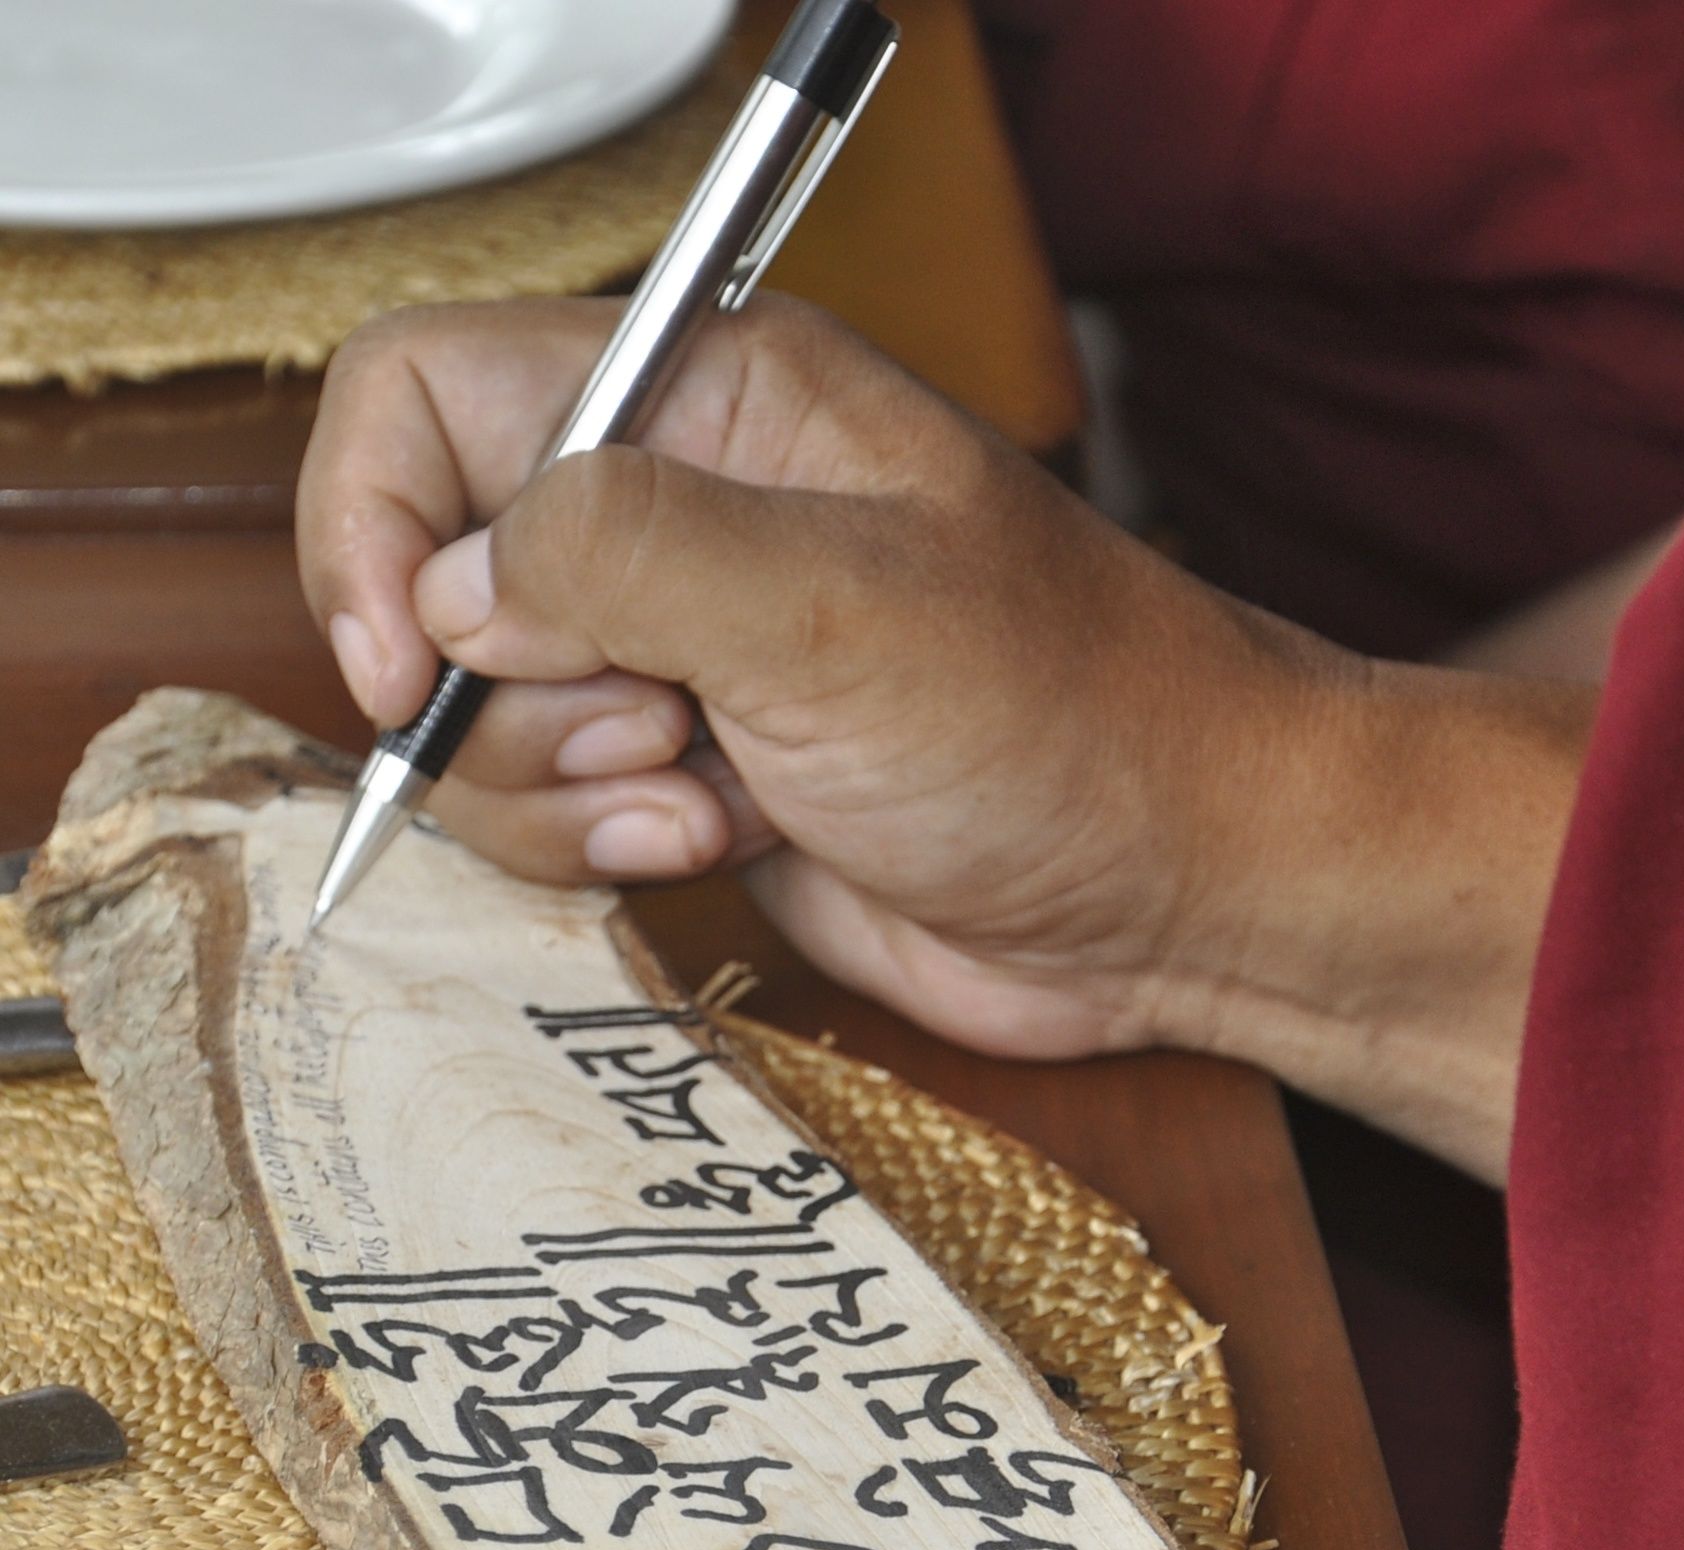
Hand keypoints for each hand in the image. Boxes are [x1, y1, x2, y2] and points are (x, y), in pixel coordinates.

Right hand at [298, 293, 1592, 1176]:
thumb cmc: (1069, 720)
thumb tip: (451, 586)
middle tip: (663, 723)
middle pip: (431, 578)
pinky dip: (599, 848)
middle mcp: (673, 513)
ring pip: (480, 719)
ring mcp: (677, 653)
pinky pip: (548, 815)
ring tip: (710, 790)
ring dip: (563, 788)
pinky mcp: (692, 776)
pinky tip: (721, 838)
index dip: (375, 523)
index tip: (409, 659)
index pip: (426, 396)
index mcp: (703, 398)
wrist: (1176, 887)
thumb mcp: (832, 606)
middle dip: (510, 693)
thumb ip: (614, 556)